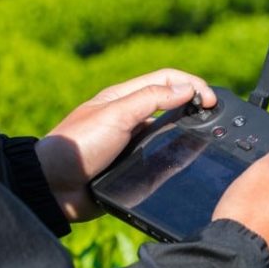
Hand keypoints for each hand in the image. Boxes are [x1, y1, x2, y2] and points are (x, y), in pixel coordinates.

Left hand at [35, 69, 215, 221]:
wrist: (54, 187)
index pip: (167, 79)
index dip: (192, 84)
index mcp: (124, 97)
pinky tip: (185, 162)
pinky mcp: (131, 166)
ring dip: (187, 130)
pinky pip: (160, 158)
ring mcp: (131, 142)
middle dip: (195, 104)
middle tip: (215, 115)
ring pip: (168, 131)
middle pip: (171, 103)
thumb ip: (151, 99)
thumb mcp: (116, 115)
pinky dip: (175, 157)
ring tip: (205, 137)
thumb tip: (187, 89)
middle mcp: (130, 117)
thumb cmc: (78, 146)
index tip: (211, 100)